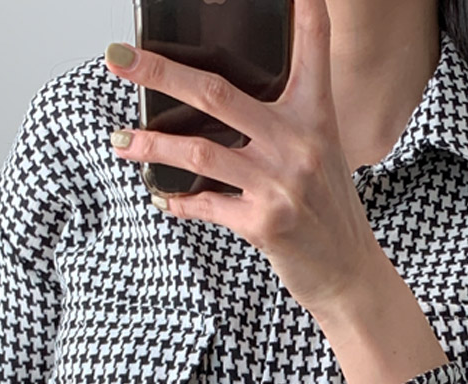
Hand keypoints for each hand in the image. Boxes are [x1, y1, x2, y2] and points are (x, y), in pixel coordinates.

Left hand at [104, 0, 383, 320]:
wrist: (348, 274)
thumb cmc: (329, 214)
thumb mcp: (323, 158)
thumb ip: (283, 126)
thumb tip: (217, 105)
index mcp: (316, 120)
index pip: (313, 52)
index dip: (304, 12)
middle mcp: (298, 146)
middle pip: (218, 93)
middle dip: (159, 72)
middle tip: (119, 58)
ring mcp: (280, 186)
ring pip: (200, 151)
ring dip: (152, 145)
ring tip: (122, 141)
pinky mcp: (264, 225)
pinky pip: (206, 205)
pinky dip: (177, 200)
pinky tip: (161, 194)